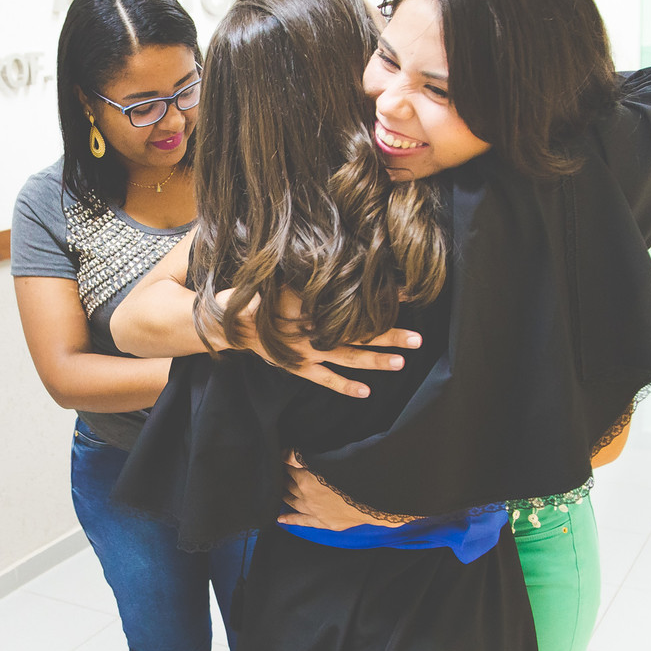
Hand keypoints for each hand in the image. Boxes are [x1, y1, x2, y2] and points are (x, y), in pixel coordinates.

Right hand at [229, 287, 421, 397]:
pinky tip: (366, 392)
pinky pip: (325, 380)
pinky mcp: (300, 367)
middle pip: (359, 334)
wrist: (234, 323)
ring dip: (375, 361)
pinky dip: (345, 387)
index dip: (380, 299)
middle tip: (417, 339)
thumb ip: (311, 275)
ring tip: (401, 363)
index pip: (354, 305)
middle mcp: (315, 332)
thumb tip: (338, 258)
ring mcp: (308, 353)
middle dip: (389, 336)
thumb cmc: (263, 295)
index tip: (407, 293)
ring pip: (348, 359)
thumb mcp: (285, 279)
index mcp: (315, 308)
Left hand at [276, 451, 407, 529]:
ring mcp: (314, 510)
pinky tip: (280, 519)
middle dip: (284, 475)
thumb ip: (309, 455)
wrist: (378, 496)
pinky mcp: (324, 522)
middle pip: (288, 483)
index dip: (285, 458)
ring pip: (291, 501)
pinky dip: (290, 519)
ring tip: (280, 488)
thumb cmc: (360, 469)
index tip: (283, 455)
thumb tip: (290, 453)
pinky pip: (302, 521)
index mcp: (307, 476)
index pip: (289, 464)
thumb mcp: (334, 454)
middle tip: (281, 470)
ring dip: (284, 493)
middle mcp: (306, 494)